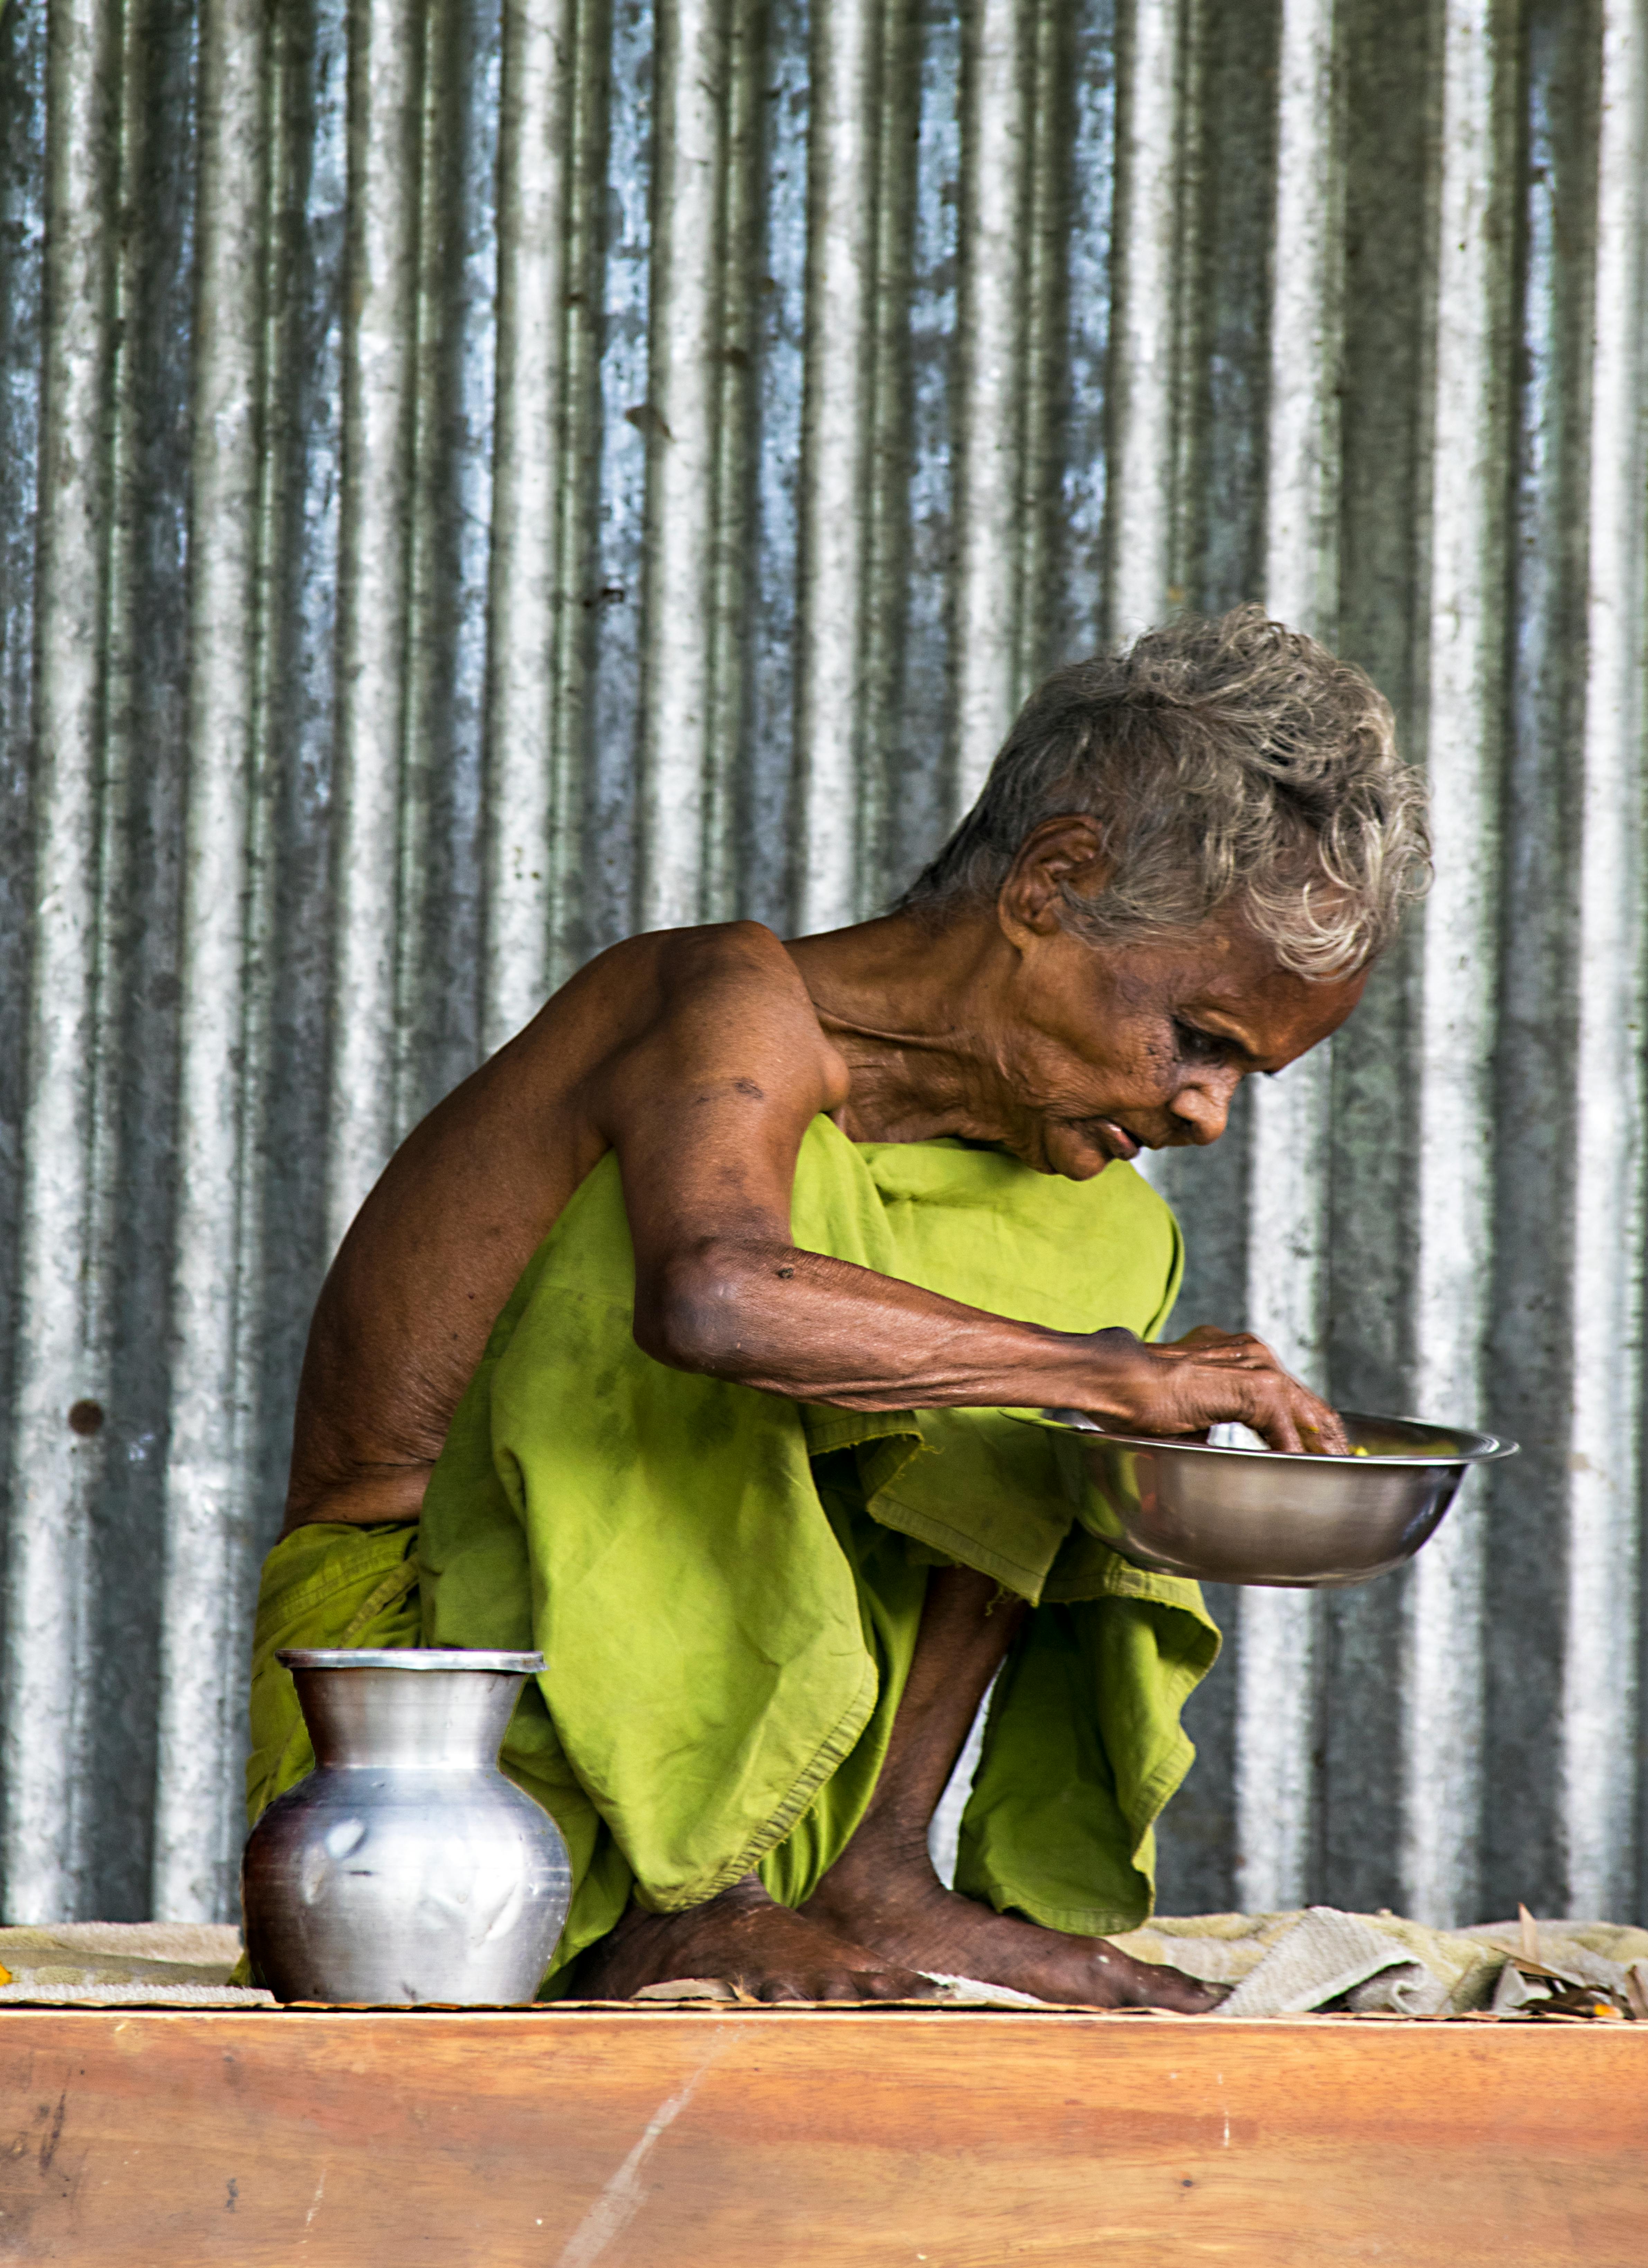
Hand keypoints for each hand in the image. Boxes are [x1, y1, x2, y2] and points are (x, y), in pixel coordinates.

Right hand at [1076, 1323, 1347, 1454]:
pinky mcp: (1254, 1386)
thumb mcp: (1190, 1413)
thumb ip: (1215, 1427)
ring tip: (1330, 1472)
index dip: (1306, 1423)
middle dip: (1324, 1436)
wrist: (1116, 1379)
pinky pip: (1285, 1430)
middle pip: (1305, 1400)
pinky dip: (1294, 1454)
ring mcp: (1256, 1364)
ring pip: (1303, 1412)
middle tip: (1340, 1464)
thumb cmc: (1137, 1400)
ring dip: (1317, 1446)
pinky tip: (1299, 1473)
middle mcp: (1252, 1352)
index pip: (1285, 1391)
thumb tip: (1223, 1461)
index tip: (1319, 1448)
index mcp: (1236, 1354)